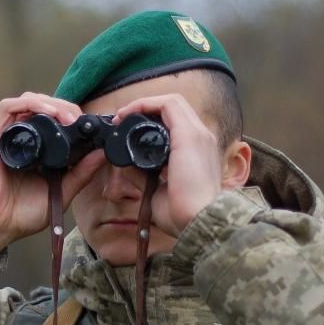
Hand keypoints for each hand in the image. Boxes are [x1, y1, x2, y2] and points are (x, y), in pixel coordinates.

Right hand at [0, 93, 107, 262]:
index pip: (54, 119)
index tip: (89, 125)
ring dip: (49, 102)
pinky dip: (29, 104)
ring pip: (28, 101)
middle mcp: (22, 139)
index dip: (72, 114)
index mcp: (37, 149)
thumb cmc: (23, 214)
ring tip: (66, 116)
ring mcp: (6, 137)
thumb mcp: (62, 192)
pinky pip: (7, 108)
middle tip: (79, 119)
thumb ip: (81, 173)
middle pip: (43, 105)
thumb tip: (103, 153)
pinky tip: (47, 113)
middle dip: (65, 106)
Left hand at [113, 94, 223, 236]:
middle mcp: (201, 139)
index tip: (125, 129)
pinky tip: (129, 114)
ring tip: (123, 115)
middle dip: (145, 108)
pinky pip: (168, 104)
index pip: (175, 123)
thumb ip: (142, 175)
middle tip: (121, 119)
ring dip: (144, 104)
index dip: (150, 120)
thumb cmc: (182, 215)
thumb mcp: (157, 192)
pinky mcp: (190, 134)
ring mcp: (198, 134)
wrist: (199, 222)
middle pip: (174, 109)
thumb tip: (125, 164)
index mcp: (196, 152)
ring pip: (172, 102)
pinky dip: (147, 104)